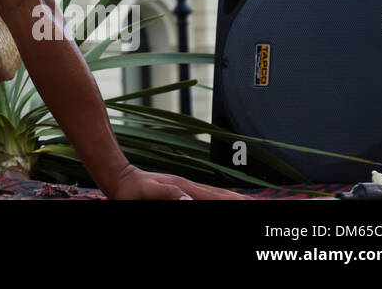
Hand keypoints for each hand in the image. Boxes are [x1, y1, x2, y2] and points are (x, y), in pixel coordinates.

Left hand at [104, 164, 254, 199]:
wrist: (120, 177)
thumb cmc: (130, 189)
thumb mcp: (147, 191)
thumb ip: (168, 194)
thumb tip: (189, 200)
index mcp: (186, 188)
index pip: (217, 197)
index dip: (235, 201)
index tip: (252, 204)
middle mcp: (191, 187)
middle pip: (223, 194)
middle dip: (243, 200)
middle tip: (262, 204)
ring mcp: (188, 187)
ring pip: (218, 193)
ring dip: (235, 198)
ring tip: (250, 201)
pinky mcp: (183, 189)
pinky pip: (209, 194)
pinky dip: (223, 196)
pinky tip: (226, 198)